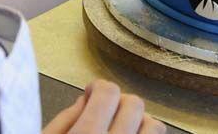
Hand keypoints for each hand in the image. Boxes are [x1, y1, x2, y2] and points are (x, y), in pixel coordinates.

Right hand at [43, 80, 165, 133]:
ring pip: (154, 126)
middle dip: (118, 102)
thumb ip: (64, 120)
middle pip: (134, 104)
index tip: (91, 93)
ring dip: (138, 122)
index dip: (98, 87)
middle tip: (103, 112)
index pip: (108, 92)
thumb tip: (87, 98)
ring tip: (121, 129)